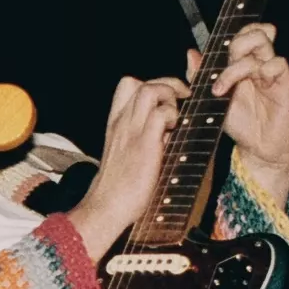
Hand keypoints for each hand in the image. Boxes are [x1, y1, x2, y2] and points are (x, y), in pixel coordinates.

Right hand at [68, 72, 185, 248]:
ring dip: (170, 97)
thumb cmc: (119, 186)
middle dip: (167, 85)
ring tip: (176, 118)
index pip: (127, 86)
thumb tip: (168, 132)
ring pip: (150, 90)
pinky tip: (174, 133)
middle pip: (140, 82)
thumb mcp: (126, 154)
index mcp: (117, 123)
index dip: (151, 84)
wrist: (107, 206)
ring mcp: (132, 131)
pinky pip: (161, 114)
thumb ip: (144, 138)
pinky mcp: (144, 144)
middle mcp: (122, 122)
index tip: (167, 99)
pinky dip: (173, 117)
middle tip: (181, 102)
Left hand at [210, 20, 288, 190]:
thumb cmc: (239, 123)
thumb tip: (191, 53)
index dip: (233, 34)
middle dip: (235, 45)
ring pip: (263, 43)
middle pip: (254, 32)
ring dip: (240, 63)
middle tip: (222, 69)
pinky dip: (264, 70)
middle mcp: (259, 64)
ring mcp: (272, 73)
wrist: (258, 148)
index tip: (216, 51)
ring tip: (225, 85)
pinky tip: (253, 86)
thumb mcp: (212, 99)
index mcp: (243, 64)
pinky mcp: (284, 85)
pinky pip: (278, 64)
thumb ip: (201, 77)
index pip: (243, 34)